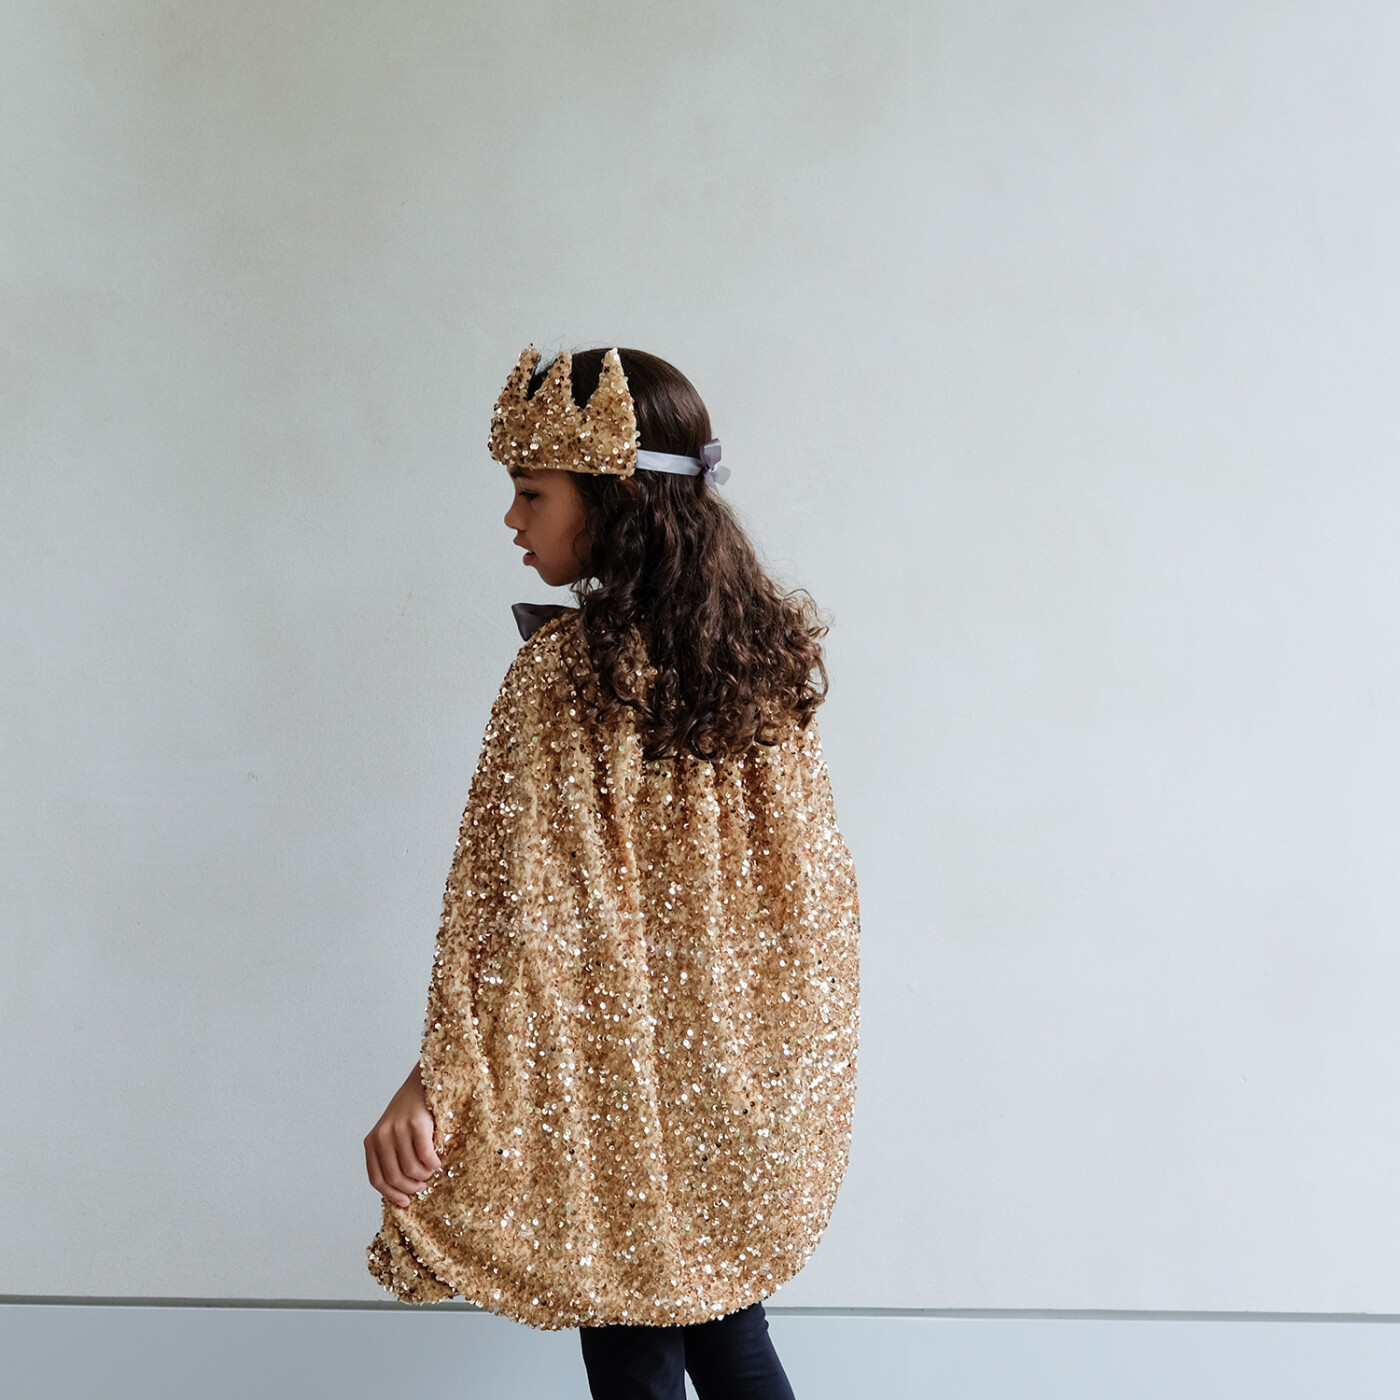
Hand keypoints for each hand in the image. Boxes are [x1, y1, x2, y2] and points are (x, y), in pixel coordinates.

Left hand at [365, 1061, 443, 1206]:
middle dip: (411, 1187)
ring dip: (424, 1175)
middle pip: (394, 1177)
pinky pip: (425, 1155)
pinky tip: (438, 1162)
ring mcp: (398, 1129)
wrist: (421, 1082)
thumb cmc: (409, 1113)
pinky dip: (433, 1164)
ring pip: (411, 1168)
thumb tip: (402, 1189)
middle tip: (423, 1186)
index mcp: (372, 1141)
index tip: (404, 1203)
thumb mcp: (392, 1135)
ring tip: (431, 1171)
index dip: (390, 1194)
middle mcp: (382, 1136)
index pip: (376, 1178)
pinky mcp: (416, 1124)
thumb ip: (392, 1157)